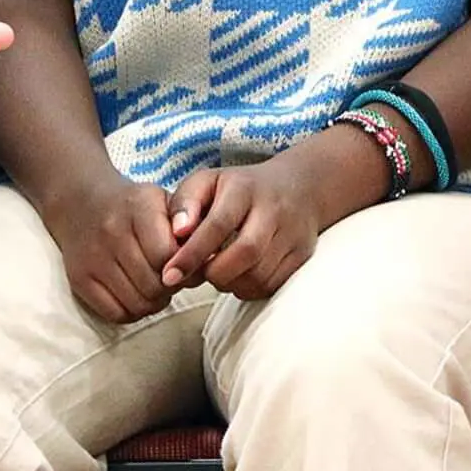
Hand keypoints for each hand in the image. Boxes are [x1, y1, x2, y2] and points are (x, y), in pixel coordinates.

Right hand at [42, 175, 179, 323]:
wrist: (81, 202)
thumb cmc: (134, 207)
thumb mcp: (163, 200)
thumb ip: (188, 224)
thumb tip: (207, 259)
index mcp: (139, 207)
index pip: (168, 255)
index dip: (183, 268)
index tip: (187, 266)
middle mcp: (113, 231)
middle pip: (154, 284)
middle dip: (170, 287)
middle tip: (172, 280)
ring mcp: (94, 257)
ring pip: (137, 303)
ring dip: (154, 302)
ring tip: (155, 287)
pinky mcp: (80, 279)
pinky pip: (115, 314)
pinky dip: (132, 312)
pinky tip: (136, 295)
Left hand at [160, 160, 323, 300]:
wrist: (300, 186)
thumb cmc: (240, 188)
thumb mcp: (207, 182)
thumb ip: (185, 203)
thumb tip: (177, 233)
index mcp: (244, 189)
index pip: (218, 224)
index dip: (192, 253)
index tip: (169, 275)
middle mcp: (273, 209)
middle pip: (245, 253)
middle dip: (214, 273)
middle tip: (201, 272)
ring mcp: (292, 233)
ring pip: (259, 275)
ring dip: (231, 283)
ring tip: (220, 270)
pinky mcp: (301, 254)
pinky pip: (271, 285)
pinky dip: (249, 288)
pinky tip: (240, 274)